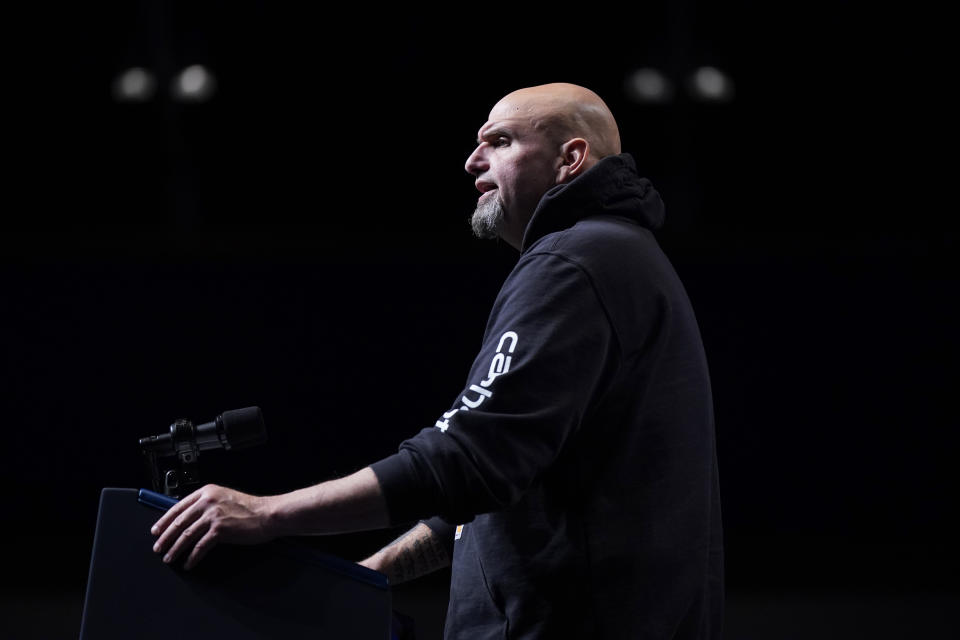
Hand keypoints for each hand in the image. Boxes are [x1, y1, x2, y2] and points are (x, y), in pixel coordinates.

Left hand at [150, 484, 274, 569]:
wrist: (267, 514)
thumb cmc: (250, 508)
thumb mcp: (224, 498)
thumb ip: (207, 504)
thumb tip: (189, 519)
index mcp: (207, 492)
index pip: (177, 507)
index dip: (164, 521)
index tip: (156, 531)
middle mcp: (207, 502)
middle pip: (179, 522)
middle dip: (165, 538)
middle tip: (158, 548)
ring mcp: (213, 515)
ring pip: (186, 535)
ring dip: (175, 549)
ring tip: (169, 558)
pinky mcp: (220, 529)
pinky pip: (200, 547)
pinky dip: (192, 557)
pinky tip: (188, 563)